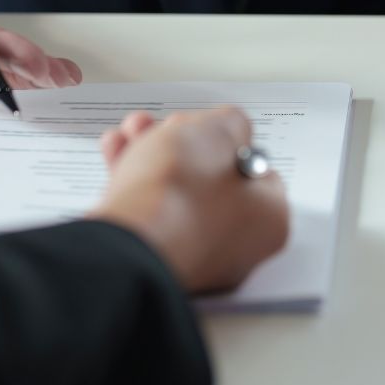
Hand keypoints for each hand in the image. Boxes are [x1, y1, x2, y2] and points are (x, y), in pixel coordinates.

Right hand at [92, 107, 288, 293]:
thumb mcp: (220, 130)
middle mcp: (234, 246)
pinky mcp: (153, 260)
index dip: (229, 141)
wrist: (126, 242)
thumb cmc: (180, 194)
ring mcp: (192, 257)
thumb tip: (226, 129)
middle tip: (165, 127)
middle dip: (180, 144)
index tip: (209, 127)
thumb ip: (231, 123)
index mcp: (266, 220)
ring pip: (174, 194)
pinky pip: (148, 213)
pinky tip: (118, 154)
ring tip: (134, 132)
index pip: (256, 172)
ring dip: (151, 156)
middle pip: (209, 180)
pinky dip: (133, 182)